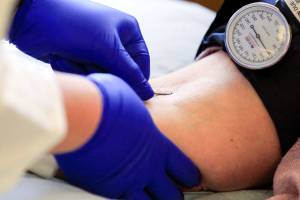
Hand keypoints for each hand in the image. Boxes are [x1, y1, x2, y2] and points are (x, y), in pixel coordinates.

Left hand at [9, 0, 152, 99]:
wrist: (31, 19)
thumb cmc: (74, 25)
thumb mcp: (107, 48)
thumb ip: (130, 72)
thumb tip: (148, 93)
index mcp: (126, 30)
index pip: (141, 62)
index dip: (137, 78)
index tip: (131, 93)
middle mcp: (113, 41)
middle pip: (120, 72)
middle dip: (103, 71)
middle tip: (89, 60)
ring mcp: (95, 50)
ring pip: (101, 75)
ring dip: (85, 70)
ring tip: (72, 55)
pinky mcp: (79, 59)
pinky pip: (85, 75)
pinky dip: (73, 69)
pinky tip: (62, 55)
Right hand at [55, 74, 200, 199]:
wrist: (83, 117)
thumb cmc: (108, 102)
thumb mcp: (132, 98)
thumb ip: (139, 109)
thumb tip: (135, 100)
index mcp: (158, 146)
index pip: (184, 169)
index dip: (189, 175)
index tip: (189, 176)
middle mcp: (147, 168)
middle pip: (171, 194)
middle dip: (173, 193)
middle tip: (170, 190)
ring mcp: (127, 182)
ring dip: (152, 199)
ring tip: (149, 194)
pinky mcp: (105, 189)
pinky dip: (126, 197)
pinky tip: (123, 190)